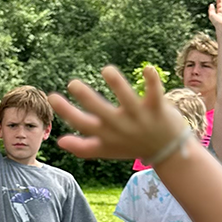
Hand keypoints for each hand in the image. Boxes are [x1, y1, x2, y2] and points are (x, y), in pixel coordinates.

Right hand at [49, 66, 186, 160]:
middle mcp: (120, 125)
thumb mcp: (106, 150)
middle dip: (86, 97)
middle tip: (72, 83)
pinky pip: (155, 93)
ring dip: (117, 84)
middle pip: (100, 110)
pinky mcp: (158, 108)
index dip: (65, 111)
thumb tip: (60, 141)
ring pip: (127, 98)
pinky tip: (147, 68)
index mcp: (106, 134)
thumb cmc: (133, 147)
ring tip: (106, 70)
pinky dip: (152, 81)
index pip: (82, 123)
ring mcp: (139, 117)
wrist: (169, 152)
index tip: (52, 96)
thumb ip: (82, 147)